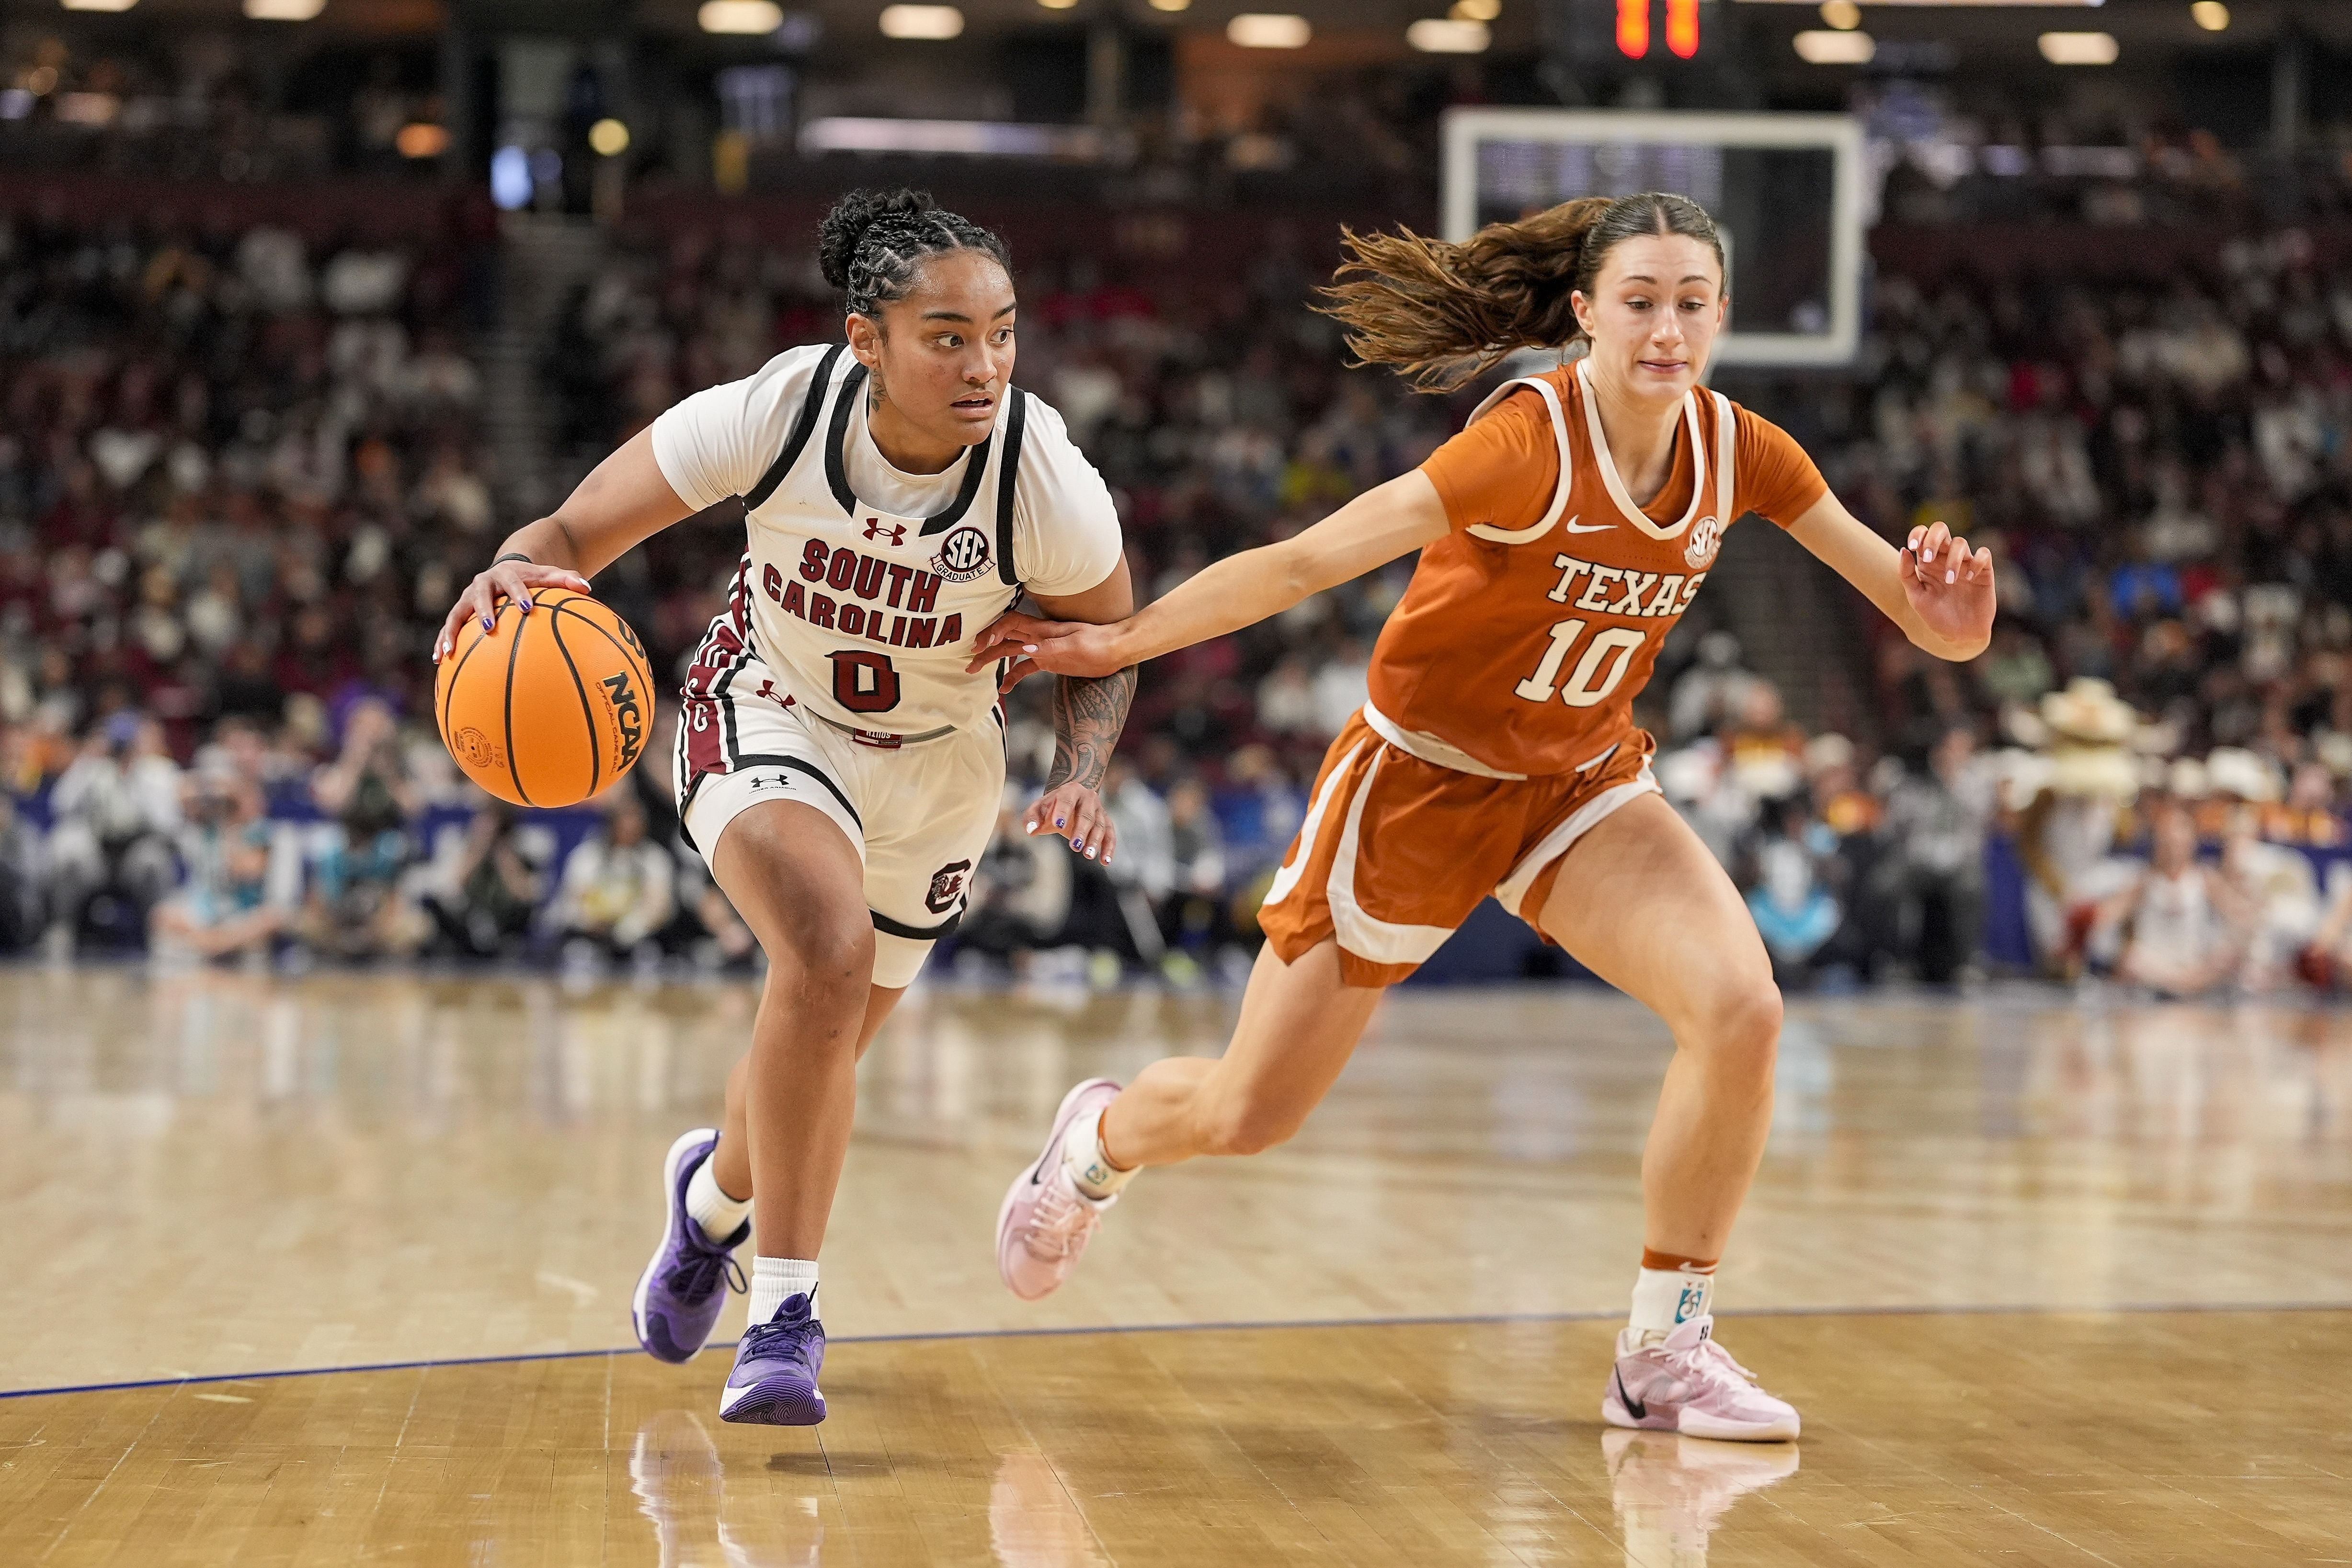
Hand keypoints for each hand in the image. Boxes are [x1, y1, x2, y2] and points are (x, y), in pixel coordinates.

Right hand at [433, 559, 592, 661]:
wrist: (509, 570)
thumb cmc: (534, 579)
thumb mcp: (550, 576)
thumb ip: (568, 580)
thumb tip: (588, 588)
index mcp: (506, 575)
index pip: (513, 583)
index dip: (518, 594)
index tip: (526, 607)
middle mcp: (483, 585)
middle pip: (480, 596)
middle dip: (484, 611)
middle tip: (489, 627)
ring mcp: (468, 599)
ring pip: (456, 614)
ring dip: (450, 632)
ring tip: (448, 652)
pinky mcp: (459, 612)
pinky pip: (449, 627)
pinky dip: (442, 641)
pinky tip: (439, 661)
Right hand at [966, 612, 1126, 692]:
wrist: (1117, 649)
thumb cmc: (1099, 644)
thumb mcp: (1076, 647)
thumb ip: (1049, 648)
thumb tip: (1024, 649)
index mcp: (1043, 630)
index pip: (1010, 624)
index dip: (993, 631)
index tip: (981, 645)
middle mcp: (1039, 637)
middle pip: (1005, 638)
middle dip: (985, 647)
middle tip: (970, 661)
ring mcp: (1043, 649)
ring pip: (1011, 652)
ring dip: (993, 660)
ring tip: (975, 671)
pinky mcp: (1050, 661)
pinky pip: (1026, 667)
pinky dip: (1012, 676)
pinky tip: (1005, 688)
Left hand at [1024, 781, 1116, 863]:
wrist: (1071, 796)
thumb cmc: (1052, 805)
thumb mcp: (1039, 807)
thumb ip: (1031, 818)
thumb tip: (1030, 830)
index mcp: (1070, 791)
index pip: (1067, 801)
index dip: (1063, 812)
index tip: (1058, 825)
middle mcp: (1088, 798)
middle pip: (1087, 815)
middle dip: (1081, 831)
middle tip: (1075, 847)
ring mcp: (1099, 810)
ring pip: (1100, 825)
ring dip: (1095, 841)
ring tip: (1088, 855)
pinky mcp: (1106, 821)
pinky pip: (1110, 834)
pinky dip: (1109, 848)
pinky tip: (1105, 861)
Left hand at [1900, 520, 1994, 655]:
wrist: (1959, 635)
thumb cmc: (1936, 616)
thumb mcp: (1916, 597)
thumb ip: (1907, 575)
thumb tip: (1904, 550)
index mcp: (1928, 562)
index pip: (1922, 535)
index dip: (1917, 533)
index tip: (1912, 546)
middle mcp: (1945, 558)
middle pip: (1941, 529)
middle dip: (1933, 538)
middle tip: (1928, 558)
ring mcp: (1965, 563)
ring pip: (1960, 543)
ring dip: (1953, 559)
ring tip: (1949, 581)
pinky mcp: (1983, 572)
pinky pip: (1983, 554)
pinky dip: (1976, 562)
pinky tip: (1969, 578)